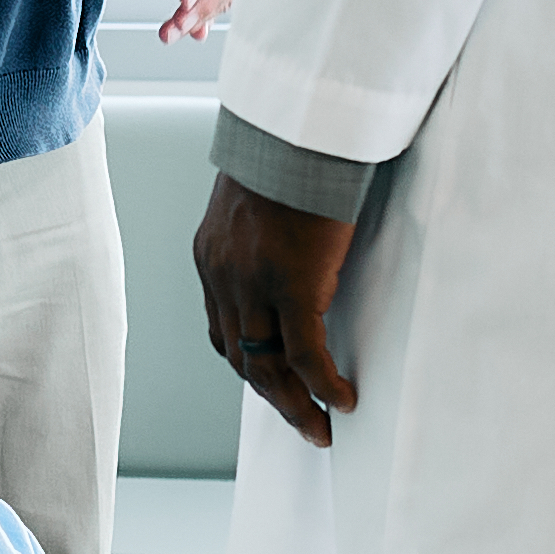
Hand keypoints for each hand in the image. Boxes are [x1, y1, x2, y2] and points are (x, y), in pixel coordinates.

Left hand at [193, 177, 358, 447]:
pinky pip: (304, 354)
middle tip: (300, 422)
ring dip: (293, 404)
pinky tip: (341, 399)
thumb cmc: (291, 152)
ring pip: (267, 366)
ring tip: (319, 427)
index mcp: (213, 255)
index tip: (273, 383)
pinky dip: (322, 384)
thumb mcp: (260, 200)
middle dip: (272, 396)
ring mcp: (254, 284)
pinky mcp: (292, 285)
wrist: (299, 126)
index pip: (223, 328)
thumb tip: (295, 259)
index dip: (248, 362)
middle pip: (241, 356)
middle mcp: (224, 275)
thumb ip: (266, 238)